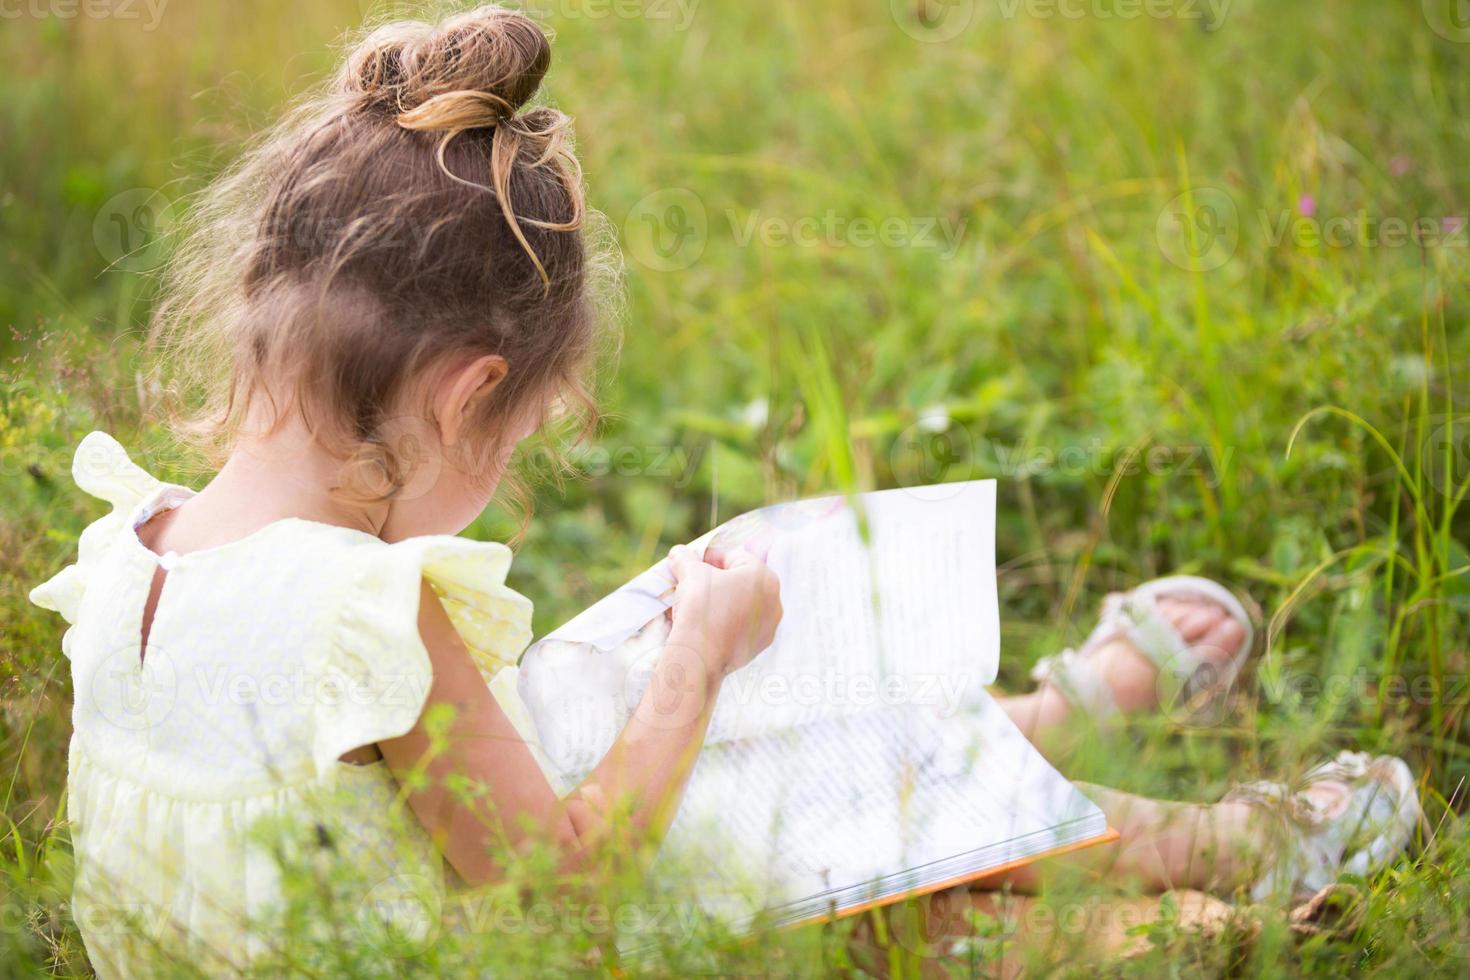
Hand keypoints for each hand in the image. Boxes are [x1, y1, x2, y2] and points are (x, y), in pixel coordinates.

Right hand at [666, 544, 781, 676]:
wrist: (699, 654)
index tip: (692, 563)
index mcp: (764, 577)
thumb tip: (678, 552)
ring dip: (722, 601)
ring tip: (698, 604)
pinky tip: (706, 625)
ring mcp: (768, 627)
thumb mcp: (689, 573)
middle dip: (716, 580)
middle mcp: (774, 601)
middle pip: (740, 582)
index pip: (734, 558)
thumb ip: (685, 558)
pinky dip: (725, 623)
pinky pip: (740, 627)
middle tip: (693, 583)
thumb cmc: (699, 605)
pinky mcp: (758, 647)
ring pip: (741, 606)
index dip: (710, 557)